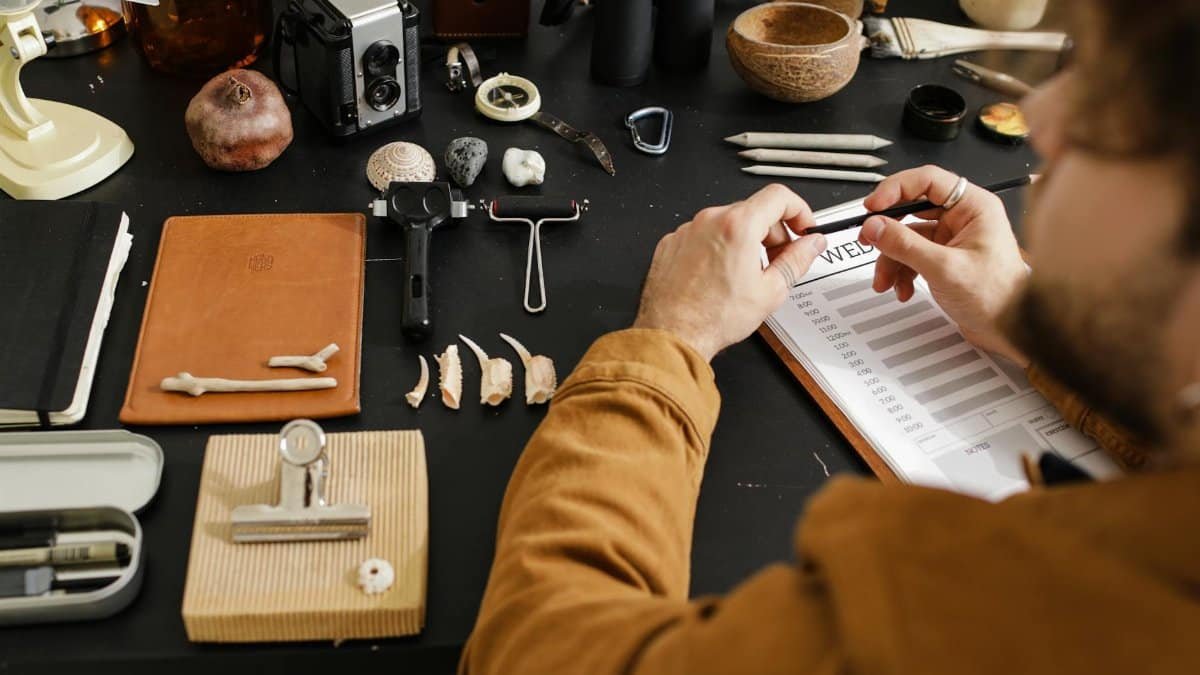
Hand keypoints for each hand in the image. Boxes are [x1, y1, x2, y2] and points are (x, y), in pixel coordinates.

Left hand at [634, 184, 827, 361]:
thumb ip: (797, 260)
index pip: (778, 196)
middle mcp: (709, 221)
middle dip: (773, 233)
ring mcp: (687, 230)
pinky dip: (718, 249)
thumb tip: (811, 245)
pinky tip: (721, 277)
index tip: (802, 228)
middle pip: (753, 210)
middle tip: (778, 260)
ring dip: (745, 242)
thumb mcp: (770, 291)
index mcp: (737, 226)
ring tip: (747, 276)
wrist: (672, 334)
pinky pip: (703, 236)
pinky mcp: (672, 243)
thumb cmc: (712, 318)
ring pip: (727, 224)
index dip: (799, 211)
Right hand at [859, 166, 1029, 365]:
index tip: (872, 207)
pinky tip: (902, 288)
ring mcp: (952, 238)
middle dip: (888, 230)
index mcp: (973, 207)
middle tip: (868, 238)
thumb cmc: (997, 297)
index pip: (927, 181)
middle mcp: (963, 218)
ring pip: (907, 236)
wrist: (1009, 330)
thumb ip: (905, 245)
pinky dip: (901, 271)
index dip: (895, 190)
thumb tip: (875, 226)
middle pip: (912, 209)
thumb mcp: (944, 268)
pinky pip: (911, 255)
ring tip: (885, 279)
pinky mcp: (944, 257)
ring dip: (891, 259)